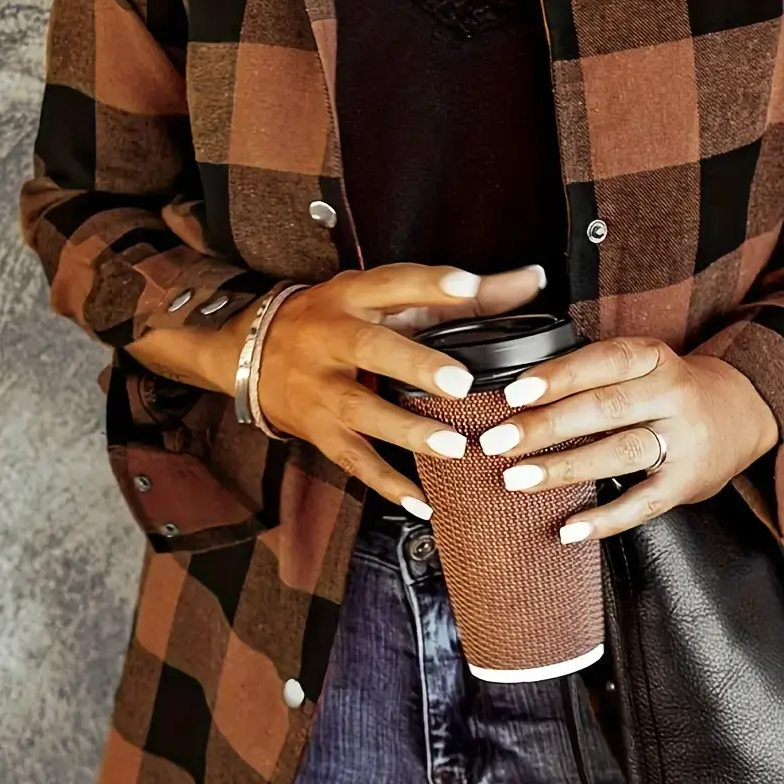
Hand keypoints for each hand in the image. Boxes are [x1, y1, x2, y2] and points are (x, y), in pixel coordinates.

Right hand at [256, 262, 546, 511]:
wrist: (250, 353)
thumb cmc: (338, 319)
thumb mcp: (386, 297)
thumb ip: (462, 294)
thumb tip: (533, 280)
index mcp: (352, 295)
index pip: (393, 282)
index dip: (429, 284)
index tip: (469, 286)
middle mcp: (331, 337)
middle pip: (371, 348)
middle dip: (414, 365)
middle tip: (461, 382)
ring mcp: (320, 388)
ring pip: (361, 410)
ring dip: (407, 431)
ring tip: (454, 448)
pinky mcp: (317, 431)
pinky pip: (352, 460)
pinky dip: (386, 485)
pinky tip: (421, 503)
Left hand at [474, 338, 779, 541]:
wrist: (743, 413)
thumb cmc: (668, 390)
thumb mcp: (643, 366)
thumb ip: (594, 374)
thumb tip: (517, 396)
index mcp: (655, 359)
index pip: (603, 362)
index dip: (558, 376)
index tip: (514, 394)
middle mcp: (673, 395)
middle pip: (604, 408)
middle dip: (545, 426)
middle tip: (497, 442)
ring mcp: (683, 441)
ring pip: (619, 452)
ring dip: (564, 468)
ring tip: (516, 479)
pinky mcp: (688, 483)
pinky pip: (643, 503)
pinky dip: (605, 519)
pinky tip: (569, 529)